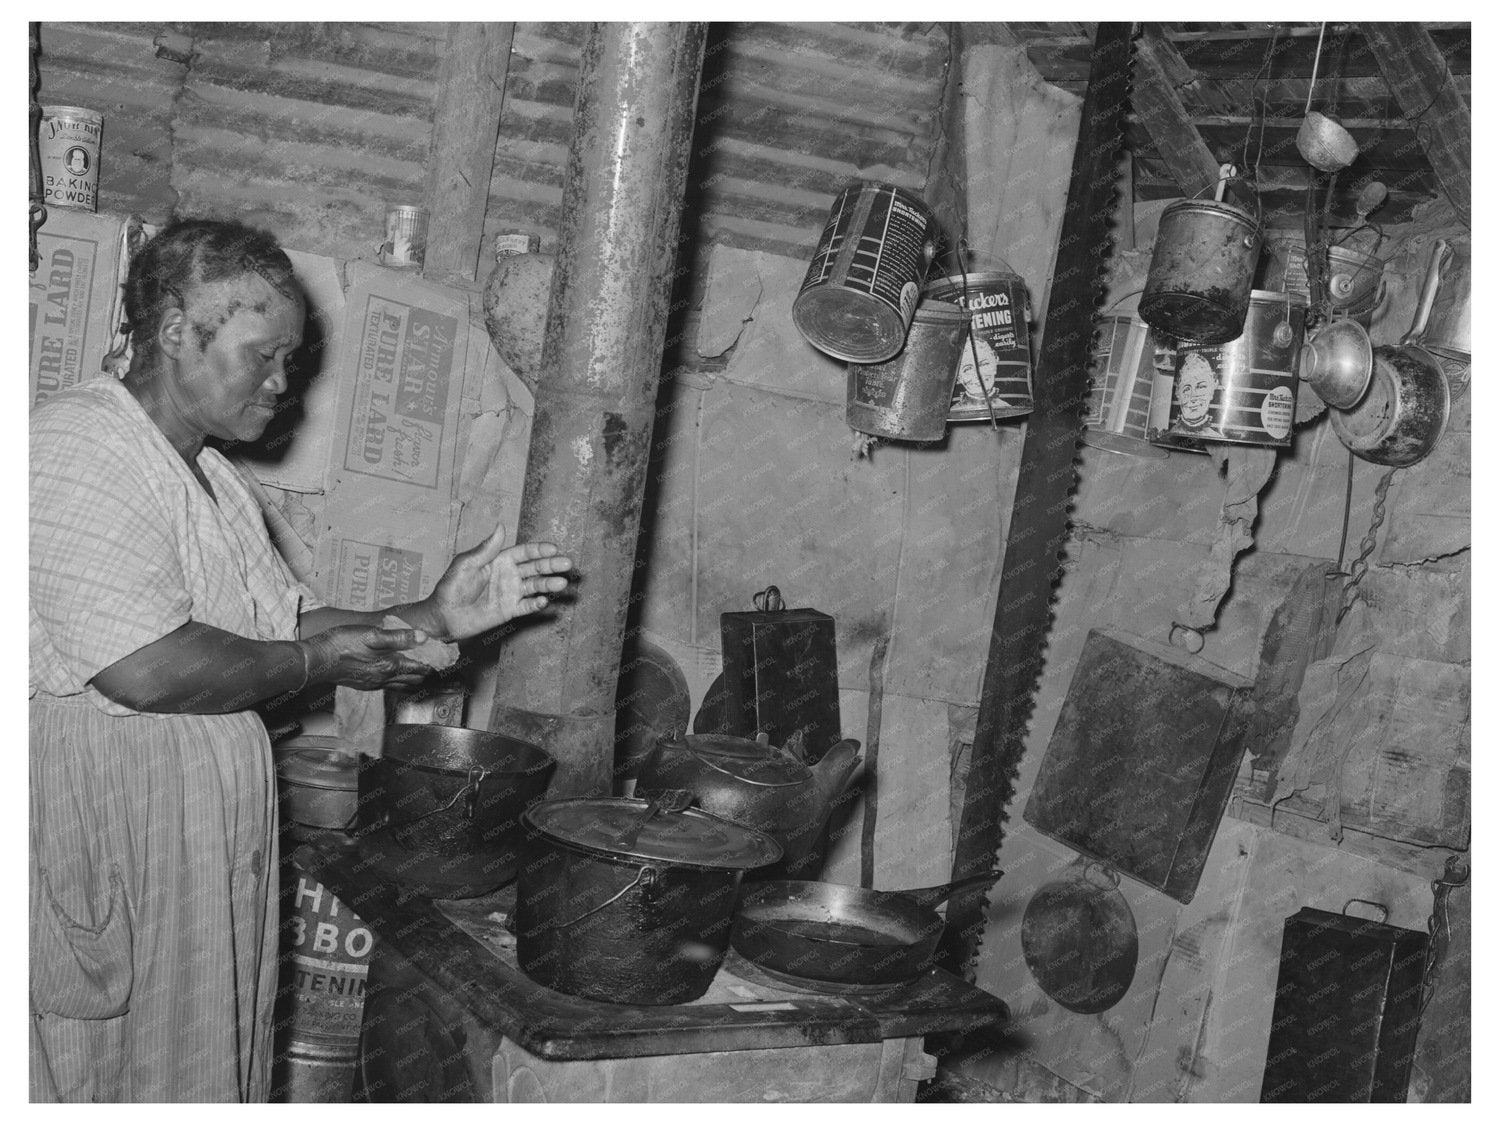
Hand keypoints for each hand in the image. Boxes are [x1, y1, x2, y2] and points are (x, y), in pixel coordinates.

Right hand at [303, 625, 435, 690]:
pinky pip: (389, 686)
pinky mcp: (365, 685)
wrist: (316, 659)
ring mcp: (374, 684)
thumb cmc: (341, 643)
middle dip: (426, 672)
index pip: (421, 669)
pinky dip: (399, 681)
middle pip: (415, 680)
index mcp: (390, 666)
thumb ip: (399, 637)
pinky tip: (396, 672)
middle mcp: (384, 679)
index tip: (443, 657)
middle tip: (434, 661)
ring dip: (413, 678)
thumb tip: (423, 637)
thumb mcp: (372, 634)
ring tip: (421, 667)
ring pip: (402, 685)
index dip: (434, 663)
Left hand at [419, 522, 572, 641]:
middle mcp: (509, 575)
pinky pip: (527, 606)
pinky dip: (537, 604)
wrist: (444, 616)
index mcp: (499, 560)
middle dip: (552, 565)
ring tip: (562, 584)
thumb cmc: (451, 587)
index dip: (540, 550)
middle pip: (535, 568)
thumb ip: (486, 549)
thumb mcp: (466, 565)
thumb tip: (501, 526)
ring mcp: (510, 593)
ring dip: (549, 584)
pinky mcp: (509, 610)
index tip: (554, 549)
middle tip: (568, 564)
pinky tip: (544, 601)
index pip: (524, 552)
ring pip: (536, 586)